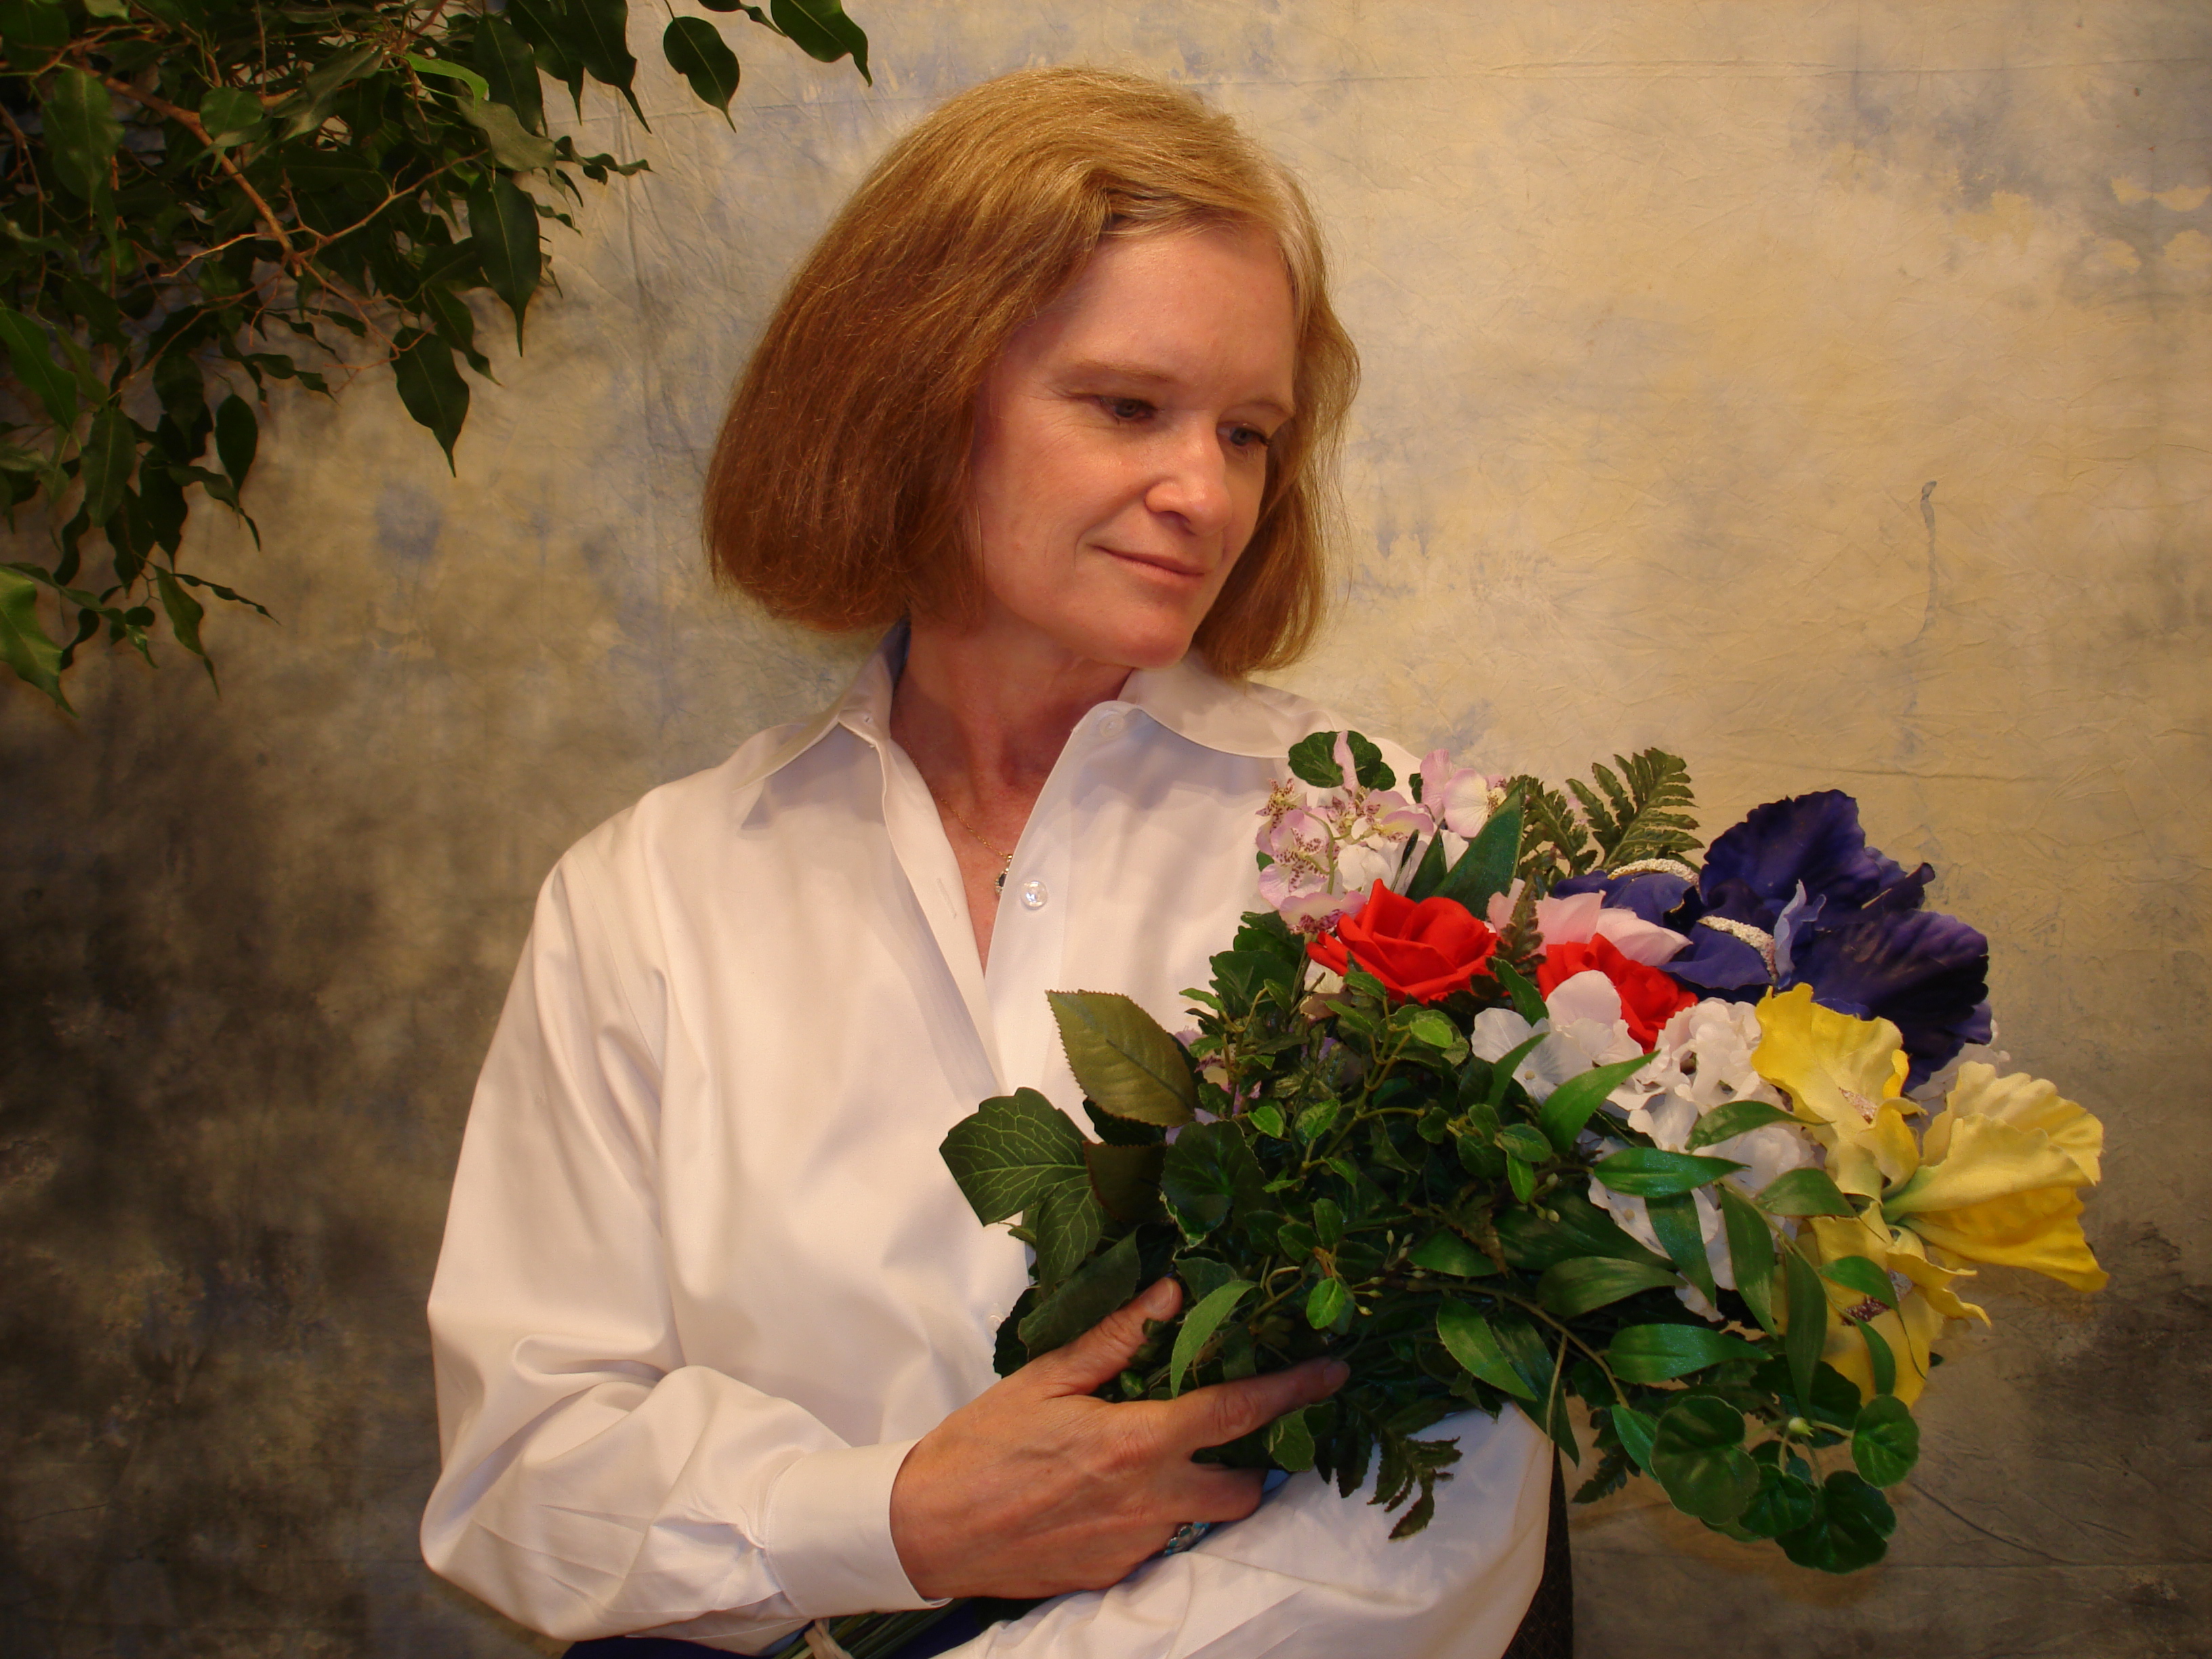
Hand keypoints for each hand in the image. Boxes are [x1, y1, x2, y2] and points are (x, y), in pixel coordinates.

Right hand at [888, 1278, 1348, 1600]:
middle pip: (1243, 1488)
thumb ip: (1115, 1339)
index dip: (1292, 1390)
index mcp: (1136, 1442)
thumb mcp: (1046, 1378)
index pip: (1236, 1413)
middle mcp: (1151, 1501)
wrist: (929, 1529)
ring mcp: (1136, 1546)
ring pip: (1201, 1517)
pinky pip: (1159, 1542)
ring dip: (1196, 1488)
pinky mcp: (1116, 1576)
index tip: (1333, 1373)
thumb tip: (1170, 1295)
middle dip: (1251, 1463)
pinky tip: (1108, 1493)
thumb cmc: (982, 1444)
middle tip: (1231, 1432)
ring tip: (1155, 1458)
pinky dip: (1152, 1515)